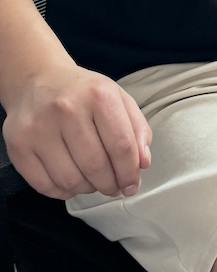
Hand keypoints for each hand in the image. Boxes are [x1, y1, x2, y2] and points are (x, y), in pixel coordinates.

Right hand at [2, 61, 151, 200]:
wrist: (39, 79)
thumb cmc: (84, 93)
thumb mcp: (117, 97)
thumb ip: (136, 128)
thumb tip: (143, 163)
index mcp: (99, 95)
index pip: (121, 145)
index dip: (129, 172)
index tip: (132, 185)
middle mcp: (67, 109)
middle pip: (96, 165)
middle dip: (110, 184)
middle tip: (114, 188)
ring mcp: (39, 129)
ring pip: (70, 179)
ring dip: (87, 189)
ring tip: (93, 182)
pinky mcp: (19, 146)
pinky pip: (45, 185)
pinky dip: (63, 192)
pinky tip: (72, 182)